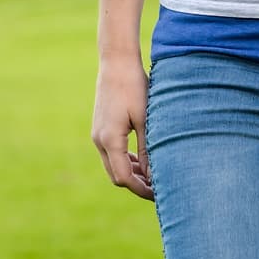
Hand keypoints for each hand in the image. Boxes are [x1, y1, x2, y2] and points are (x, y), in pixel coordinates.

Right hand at [92, 56, 153, 199]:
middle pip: (116, 176)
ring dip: (132, 174)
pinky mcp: (101, 129)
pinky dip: (126, 161)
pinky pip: (111, 154)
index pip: (124, 178)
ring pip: (113, 166)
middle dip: (137, 185)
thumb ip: (149, 148)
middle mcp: (99, 140)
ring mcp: (97, 135)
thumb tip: (154, 176)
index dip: (141, 189)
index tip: (160, 194)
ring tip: (155, 178)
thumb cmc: (134, 87)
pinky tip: (144, 161)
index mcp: (110, 140)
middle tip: (161, 189)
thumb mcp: (146, 119)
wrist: (116, 64)